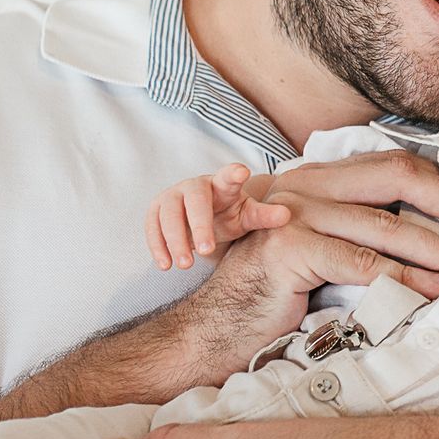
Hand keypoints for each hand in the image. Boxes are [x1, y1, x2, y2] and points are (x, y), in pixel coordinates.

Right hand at [146, 164, 291, 269]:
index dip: (233, 174)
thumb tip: (286, 215)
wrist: (203, 220)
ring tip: (185, 265)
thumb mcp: (247, 216)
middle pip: (194, 200)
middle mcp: (195, 186)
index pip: (229, 176)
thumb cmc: (229, 215)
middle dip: (200, 225)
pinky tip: (165, 265)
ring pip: (168, 214)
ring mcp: (172, 196)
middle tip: (207, 251)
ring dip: (175, 240)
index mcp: (222, 184)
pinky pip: (151, 226)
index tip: (241, 172)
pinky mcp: (156, 210)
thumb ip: (264, 216)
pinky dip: (157, 246)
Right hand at [171, 150, 438, 370]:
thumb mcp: (323, 256)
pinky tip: (434, 291)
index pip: (394, 167)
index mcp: (318, 179)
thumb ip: (361, 236)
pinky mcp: (288, 247)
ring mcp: (295, 213)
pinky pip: (362, 262)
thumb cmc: (272, 300)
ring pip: (387, 226)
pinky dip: (404, 278)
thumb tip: (432, 243)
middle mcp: (306, 185)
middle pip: (399, 179)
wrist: (210, 333)